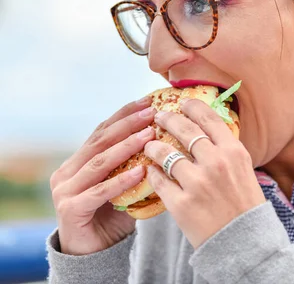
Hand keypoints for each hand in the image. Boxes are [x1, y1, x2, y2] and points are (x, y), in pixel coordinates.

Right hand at [50, 97, 156, 254]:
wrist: (92, 253)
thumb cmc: (112, 216)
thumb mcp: (125, 185)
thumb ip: (136, 164)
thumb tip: (168, 140)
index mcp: (79, 161)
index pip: (102, 131)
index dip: (124, 115)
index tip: (147, 101)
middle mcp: (68, 171)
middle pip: (100, 141)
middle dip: (127, 125)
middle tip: (151, 112)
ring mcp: (65, 190)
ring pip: (99, 163)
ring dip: (126, 146)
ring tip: (149, 135)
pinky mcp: (70, 209)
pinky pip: (99, 192)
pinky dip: (121, 181)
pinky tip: (140, 171)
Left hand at [143, 98, 265, 248]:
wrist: (244, 241)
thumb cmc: (245, 203)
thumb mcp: (244, 169)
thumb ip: (226, 149)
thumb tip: (207, 128)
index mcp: (234, 152)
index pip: (209, 118)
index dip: (193, 107)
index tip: (183, 103)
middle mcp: (216, 163)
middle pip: (184, 130)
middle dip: (168, 119)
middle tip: (159, 117)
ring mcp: (197, 183)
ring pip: (165, 154)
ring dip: (154, 147)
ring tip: (150, 146)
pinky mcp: (181, 204)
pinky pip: (158, 180)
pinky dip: (152, 174)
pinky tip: (151, 172)